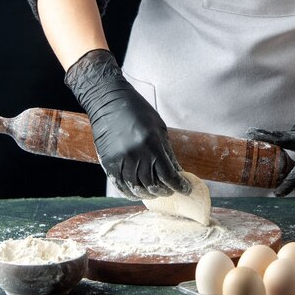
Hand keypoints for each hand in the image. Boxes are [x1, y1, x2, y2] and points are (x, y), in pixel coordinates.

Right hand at [65, 49, 190, 199]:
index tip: (186, 189)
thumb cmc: (137, 110)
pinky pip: (120, 185)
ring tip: (155, 193)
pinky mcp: (108, 162)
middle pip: (153, 184)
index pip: (168, 175)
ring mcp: (121, 160)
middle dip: (165, 191)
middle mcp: (136, 154)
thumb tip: (177, 171)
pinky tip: (138, 193)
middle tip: (170, 190)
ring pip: (137, 188)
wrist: (108, 101)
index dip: (179, 185)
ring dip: (148, 194)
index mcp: (152, 143)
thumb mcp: (159, 127)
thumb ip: (167, 151)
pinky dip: (130, 192)